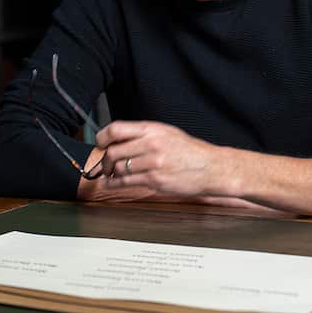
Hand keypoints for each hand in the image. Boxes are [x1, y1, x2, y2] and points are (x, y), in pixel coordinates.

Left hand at [80, 120, 237, 202]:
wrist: (211, 168)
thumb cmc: (190, 151)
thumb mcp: (167, 133)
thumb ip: (143, 135)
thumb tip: (118, 140)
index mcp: (152, 130)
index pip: (116, 129)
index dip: (102, 137)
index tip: (100, 142)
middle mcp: (151, 144)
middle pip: (114, 151)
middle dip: (105, 160)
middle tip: (104, 164)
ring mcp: (153, 163)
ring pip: (119, 168)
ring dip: (110, 173)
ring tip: (110, 174)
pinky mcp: (155, 180)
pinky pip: (127, 182)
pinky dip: (115, 183)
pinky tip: (112, 183)